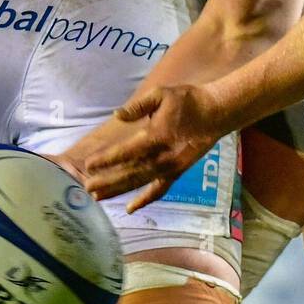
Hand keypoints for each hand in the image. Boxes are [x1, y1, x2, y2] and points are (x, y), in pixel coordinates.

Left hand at [83, 83, 222, 210]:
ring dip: (118, 191)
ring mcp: (170, 168)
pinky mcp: (177, 172)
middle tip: (86, 187)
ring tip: (98, 197)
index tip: (89, 165)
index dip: (107, 159)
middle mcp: (163, 157)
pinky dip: (145, 200)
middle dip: (108, 181)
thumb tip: (117, 115)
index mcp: (157, 136)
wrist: (216, 113)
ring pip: (140, 183)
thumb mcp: (161, 94)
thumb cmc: (188, 101)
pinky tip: (130, 208)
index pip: (127, 152)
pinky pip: (160, 190)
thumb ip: (138, 106)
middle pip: (130, 172)